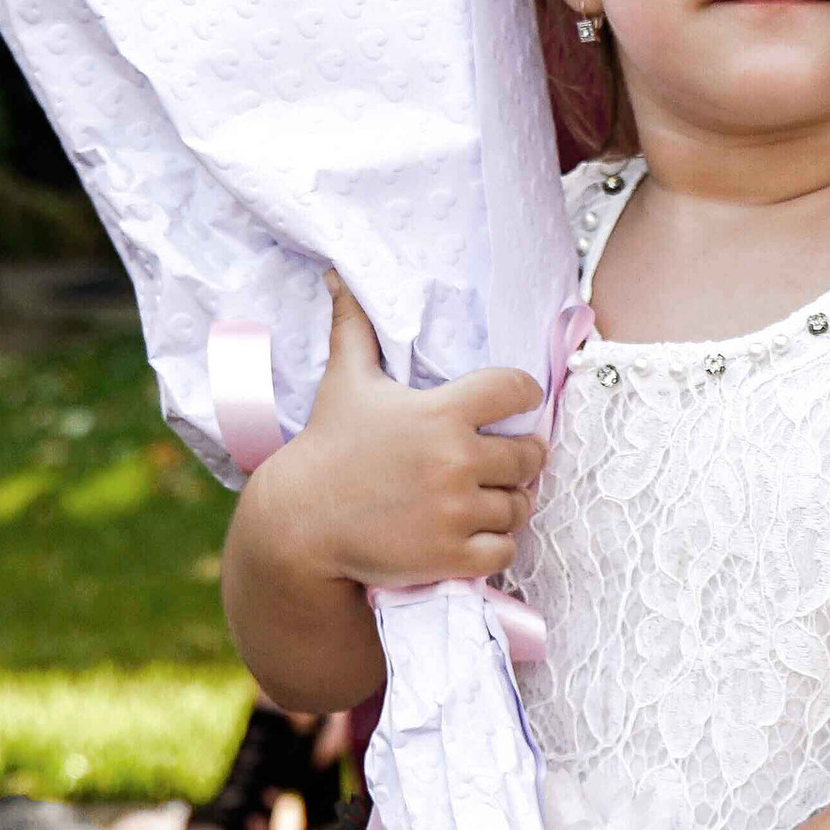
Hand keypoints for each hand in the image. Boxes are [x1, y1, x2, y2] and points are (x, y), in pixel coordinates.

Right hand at [261, 277, 546, 590]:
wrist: (300, 523)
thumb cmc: (329, 447)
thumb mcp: (345, 382)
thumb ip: (355, 328)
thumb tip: (338, 274)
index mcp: (440, 413)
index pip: (516, 389)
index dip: (523, 395)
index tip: (519, 404)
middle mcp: (454, 460)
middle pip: (529, 455)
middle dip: (519, 457)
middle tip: (499, 461)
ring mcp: (455, 511)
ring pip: (519, 505)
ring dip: (507, 503)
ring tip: (482, 498)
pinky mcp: (452, 555)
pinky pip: (506, 549)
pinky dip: (496, 544)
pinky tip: (473, 534)